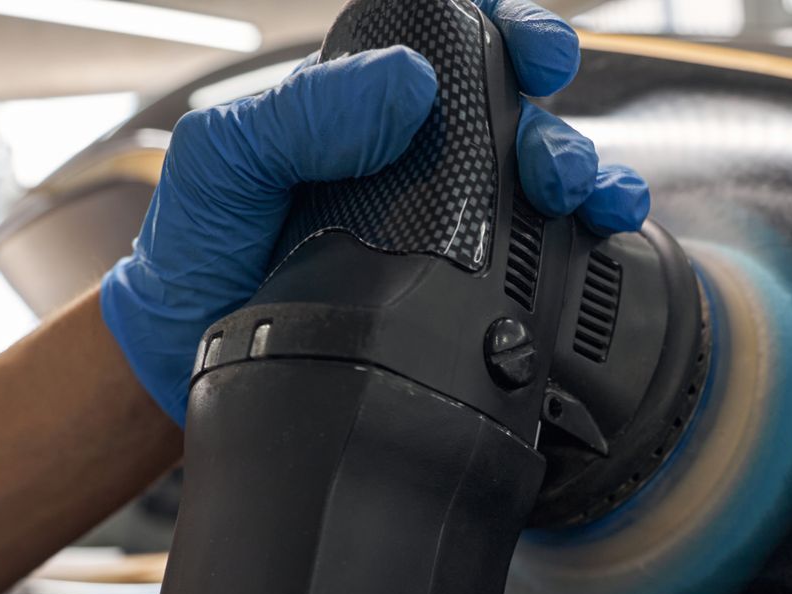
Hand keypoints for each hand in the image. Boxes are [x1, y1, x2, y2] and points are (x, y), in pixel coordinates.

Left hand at [102, 0, 649, 423]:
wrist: (187, 361)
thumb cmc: (198, 249)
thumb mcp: (228, 160)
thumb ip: (304, 113)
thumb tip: (412, 82)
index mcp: (365, 104)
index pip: (452, 37)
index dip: (503, 23)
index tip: (522, 43)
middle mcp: (419, 158)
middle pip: (519, 103)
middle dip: (551, 99)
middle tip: (544, 129)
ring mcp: (451, 226)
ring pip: (545, 174)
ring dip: (580, 169)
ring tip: (572, 194)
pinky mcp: (469, 291)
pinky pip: (550, 255)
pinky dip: (596, 240)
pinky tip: (604, 238)